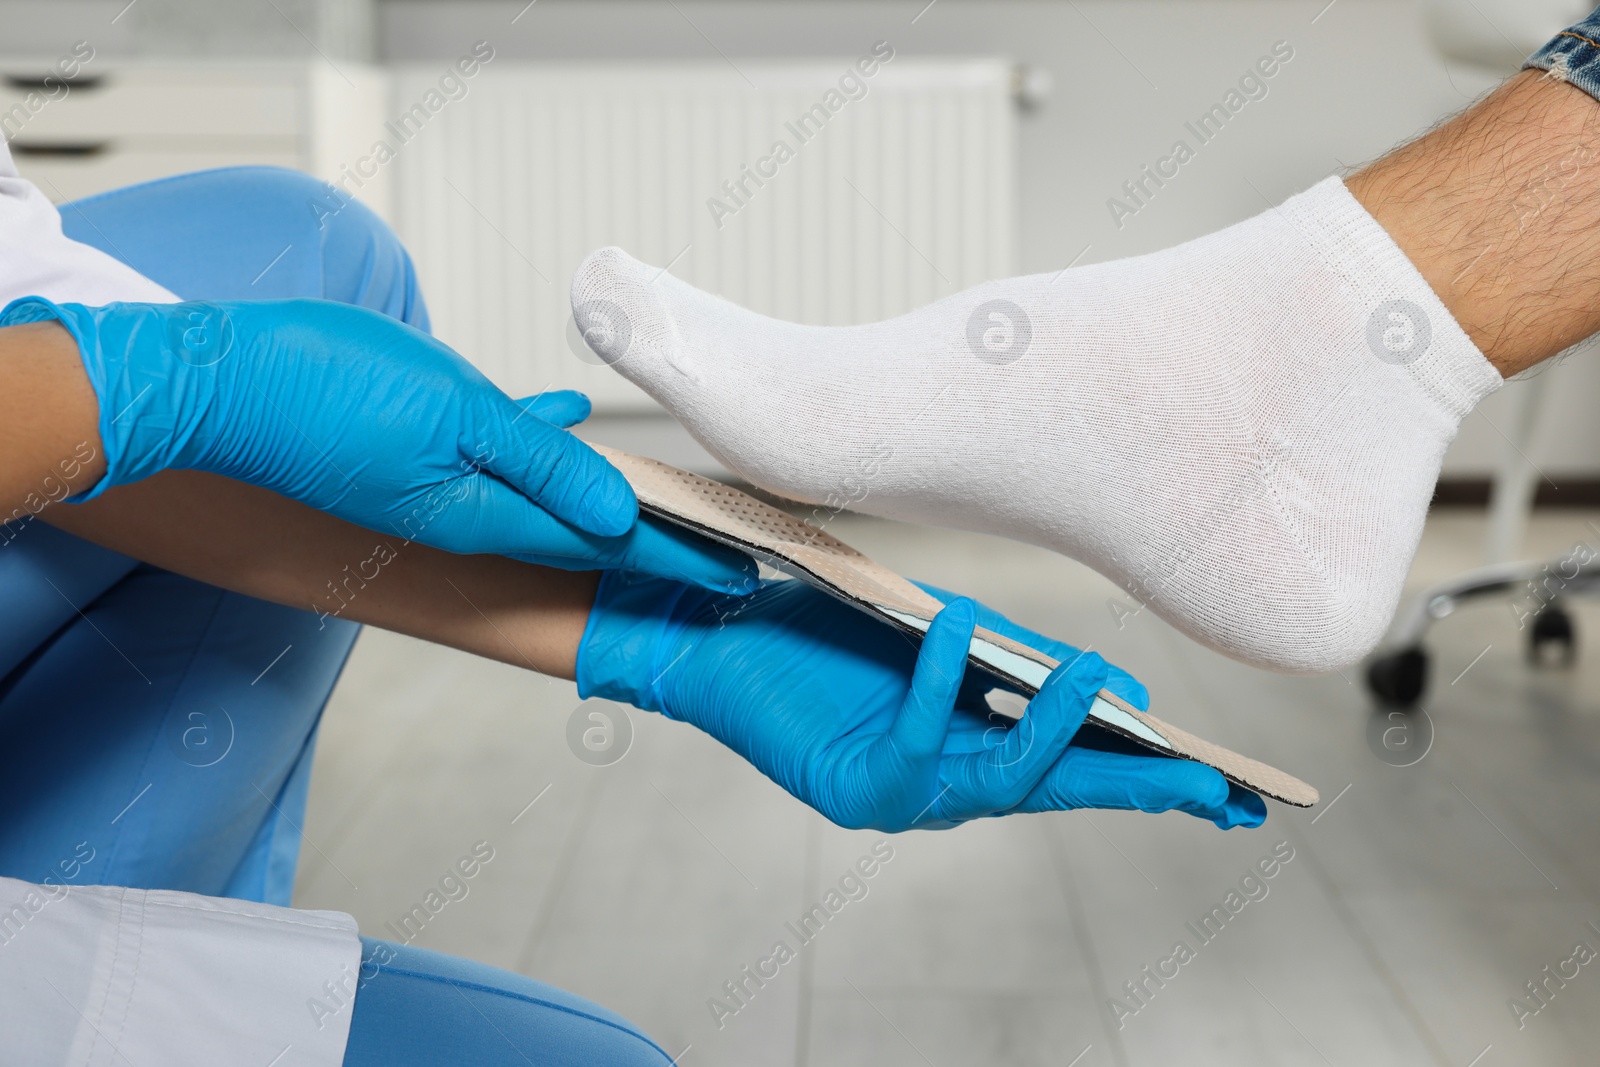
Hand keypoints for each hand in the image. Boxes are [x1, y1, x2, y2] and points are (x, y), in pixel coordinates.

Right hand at [1, 297, 753, 590]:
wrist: (217, 383)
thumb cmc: (324, 387)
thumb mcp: (455, 416)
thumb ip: (543, 465)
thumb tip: (622, 512)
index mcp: (487, 514)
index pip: (609, 541)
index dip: (681, 553)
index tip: (741, 567)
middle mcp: (469, 516)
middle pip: (586, 534)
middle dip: (659, 541)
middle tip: (723, 547)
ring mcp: (439, 493)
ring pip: (549, 503)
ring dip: (610, 503)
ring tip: (665, 500)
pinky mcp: (414, 462)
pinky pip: (501, 462)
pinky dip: (546, 450)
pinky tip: (568, 420)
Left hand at [578, 573, 1265, 830]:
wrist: (719, 633)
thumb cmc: (827, 630)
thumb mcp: (939, 635)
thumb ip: (1009, 659)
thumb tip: (1109, 687)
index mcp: (978, 748)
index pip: (1079, 769)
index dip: (1151, 778)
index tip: (1228, 791)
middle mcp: (949, 785)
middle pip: (1059, 791)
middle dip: (1135, 786)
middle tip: (1210, 785)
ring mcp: (903, 795)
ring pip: (999, 777)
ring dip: (1051, 726)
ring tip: (1098, 677)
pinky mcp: (851, 789)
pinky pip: (914, 740)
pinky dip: (938, 680)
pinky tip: (954, 629)